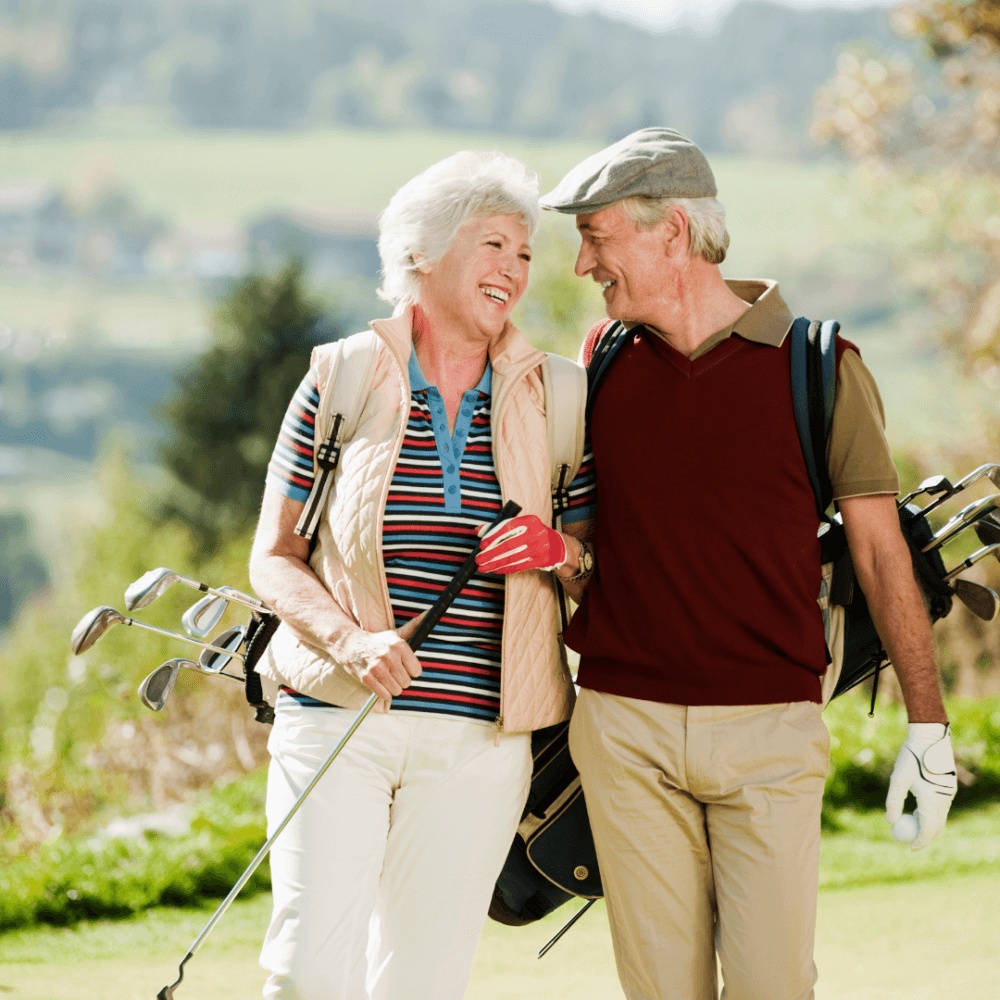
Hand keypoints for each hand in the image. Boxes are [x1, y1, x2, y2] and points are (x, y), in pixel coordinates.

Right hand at [334, 617, 423, 701]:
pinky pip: (384, 694)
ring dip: (392, 687)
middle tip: (392, 672)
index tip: (404, 667)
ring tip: (385, 677)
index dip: (410, 671)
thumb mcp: (395, 633)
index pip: (417, 671)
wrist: (349, 643)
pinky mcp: (366, 677)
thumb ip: (414, 626)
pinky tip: (380, 684)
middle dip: (401, 680)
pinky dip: (384, 693)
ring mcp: (377, 667)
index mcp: (399, 645)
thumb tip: (429, 613)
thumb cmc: (377, 641)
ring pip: (396, 690)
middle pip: (407, 682)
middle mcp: (390, 655)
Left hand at [475, 514, 566, 573]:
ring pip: (514, 558)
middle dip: (491, 554)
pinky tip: (496, 570)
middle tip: (479, 559)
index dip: (493, 536)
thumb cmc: (532, 533)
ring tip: (483, 568)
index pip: (508, 527)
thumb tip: (477, 531)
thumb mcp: (520, 525)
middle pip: (510, 545)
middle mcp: (537, 533)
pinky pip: (520, 566)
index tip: (481, 545)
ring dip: (496, 564)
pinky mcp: (542, 560)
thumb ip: (498, 527)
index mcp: (530, 520)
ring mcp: (541, 548)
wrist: (556, 545)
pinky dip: (506, 569)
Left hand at [885, 722, 957, 850]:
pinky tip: (918, 806)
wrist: (928, 739)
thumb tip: (890, 821)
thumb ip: (893, 801)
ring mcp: (949, 795)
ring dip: (927, 823)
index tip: (909, 848)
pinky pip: (941, 808)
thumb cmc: (911, 758)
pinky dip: (931, 813)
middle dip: (923, 835)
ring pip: (940, 818)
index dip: (919, 841)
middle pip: (936, 827)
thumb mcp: (897, 779)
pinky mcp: (950, 789)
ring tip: (909, 819)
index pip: (927, 830)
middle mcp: (944, 800)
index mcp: (932, 800)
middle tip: (909, 839)